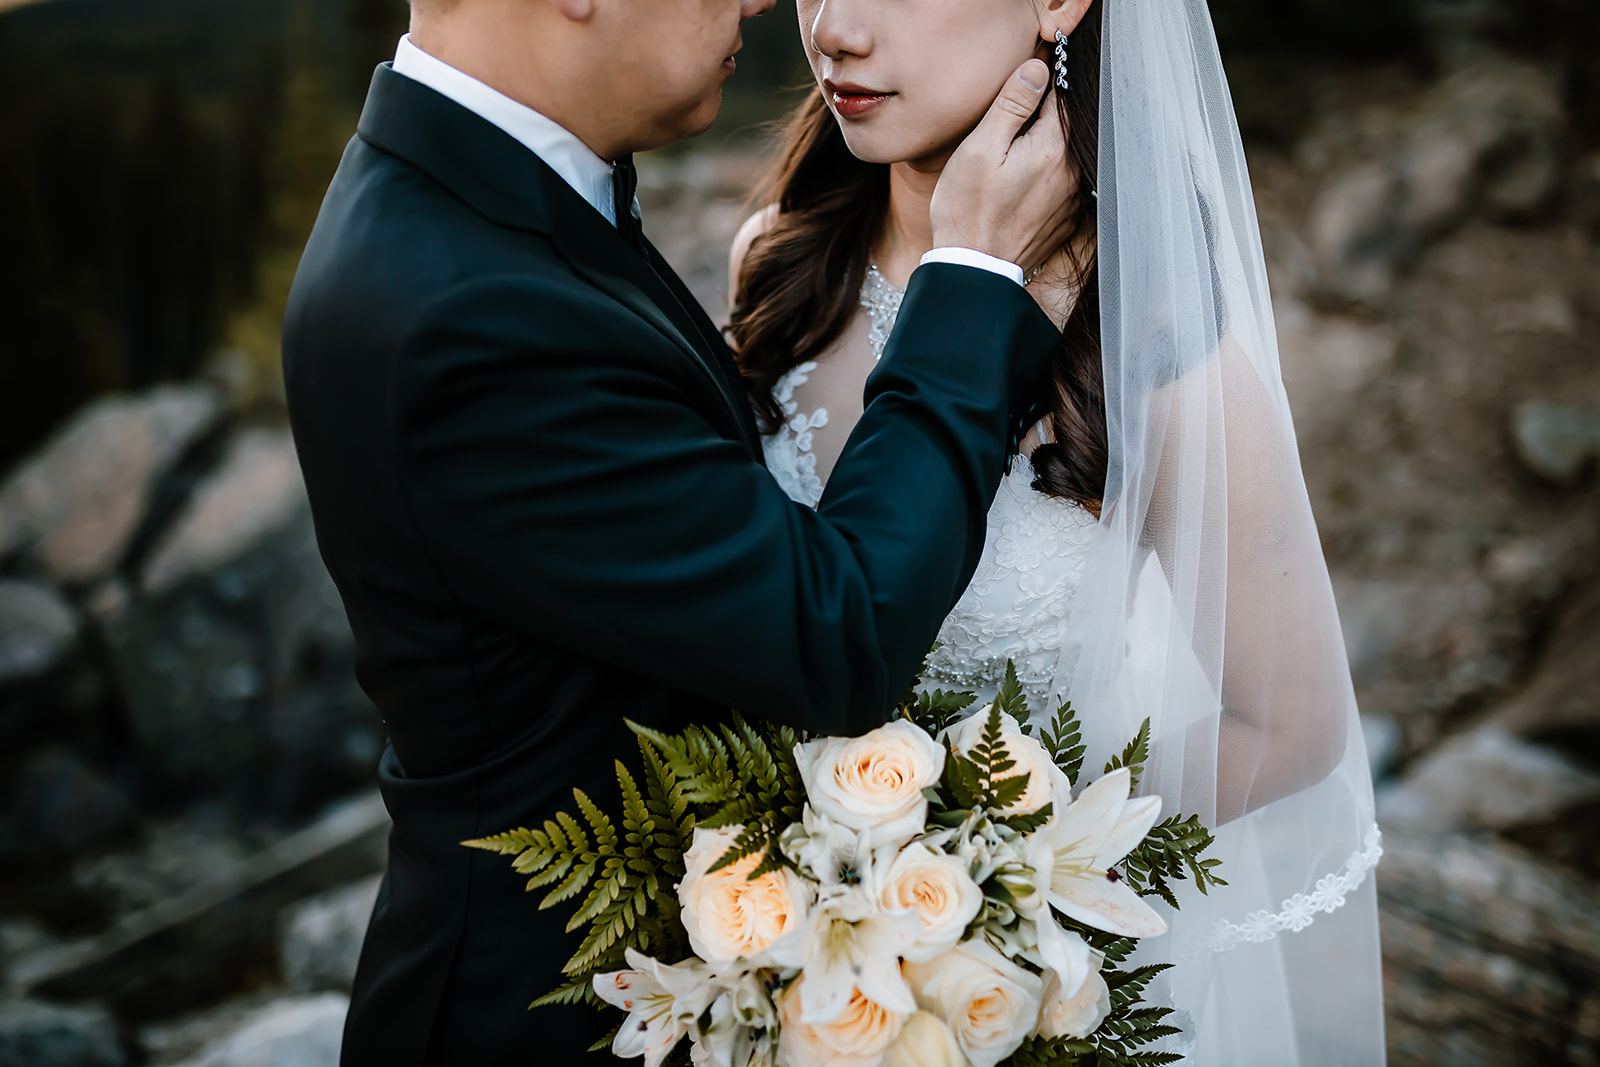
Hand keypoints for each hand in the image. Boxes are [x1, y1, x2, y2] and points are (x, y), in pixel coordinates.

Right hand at [930, 59, 1077, 276]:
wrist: (974, 269)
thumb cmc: (967, 211)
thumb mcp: (980, 148)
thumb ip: (1011, 105)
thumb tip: (1037, 69)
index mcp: (1052, 148)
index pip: (1056, 97)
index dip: (1034, 90)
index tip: (1014, 98)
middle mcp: (1072, 172)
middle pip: (1062, 127)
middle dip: (1037, 123)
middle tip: (1005, 136)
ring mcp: (1072, 199)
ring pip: (1062, 157)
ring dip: (1041, 153)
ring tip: (1008, 168)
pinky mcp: (1065, 220)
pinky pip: (1061, 186)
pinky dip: (1044, 181)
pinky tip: (1017, 192)